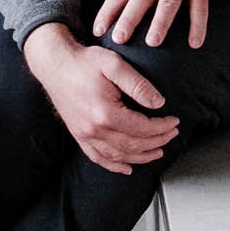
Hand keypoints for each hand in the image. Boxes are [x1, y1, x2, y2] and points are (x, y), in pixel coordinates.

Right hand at [24, 25, 176, 173]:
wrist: (54, 64)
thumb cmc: (84, 62)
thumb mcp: (114, 65)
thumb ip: (139, 84)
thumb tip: (159, 103)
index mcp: (104, 113)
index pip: (142, 128)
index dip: (162, 127)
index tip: (175, 121)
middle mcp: (93, 129)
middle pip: (132, 145)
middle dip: (157, 141)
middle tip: (172, 134)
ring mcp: (83, 134)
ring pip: (117, 155)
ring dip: (140, 156)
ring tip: (157, 152)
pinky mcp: (78, 134)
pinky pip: (97, 157)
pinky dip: (114, 165)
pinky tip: (127, 167)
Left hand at [93, 0, 229, 49]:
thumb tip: (127, 1)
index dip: (108, 11)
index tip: (98, 30)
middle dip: (128, 19)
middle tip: (119, 39)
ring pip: (168, 3)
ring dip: (160, 23)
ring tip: (153, 42)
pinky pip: (199, 8)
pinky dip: (198, 26)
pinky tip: (195, 43)